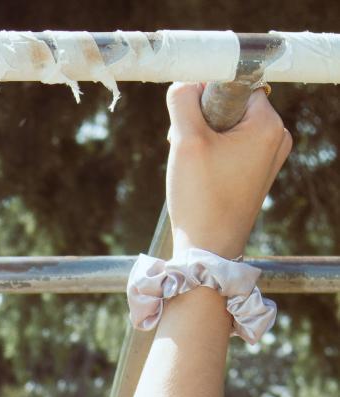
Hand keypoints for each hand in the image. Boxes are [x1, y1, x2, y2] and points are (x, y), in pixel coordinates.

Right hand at [165, 82, 292, 258]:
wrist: (208, 251)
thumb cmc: (200, 199)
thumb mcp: (185, 140)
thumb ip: (183, 99)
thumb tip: (185, 82)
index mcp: (269, 124)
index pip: (234, 84)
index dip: (205, 98)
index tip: (191, 123)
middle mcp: (277, 138)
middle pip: (232, 106)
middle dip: (203, 121)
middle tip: (189, 149)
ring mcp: (270, 159)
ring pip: (230, 128)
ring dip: (205, 139)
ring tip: (194, 168)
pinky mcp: (258, 175)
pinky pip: (233, 149)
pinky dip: (213, 156)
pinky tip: (202, 177)